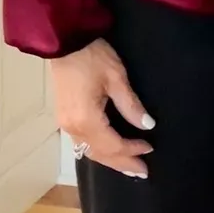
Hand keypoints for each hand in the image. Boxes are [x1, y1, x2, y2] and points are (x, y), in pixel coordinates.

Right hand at [50, 38, 155, 178]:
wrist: (64, 40)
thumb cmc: (92, 55)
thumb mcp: (116, 77)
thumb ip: (131, 105)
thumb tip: (147, 125)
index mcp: (86, 119)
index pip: (113, 145)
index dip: (132, 150)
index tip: (150, 148)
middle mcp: (73, 128)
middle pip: (100, 154)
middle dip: (122, 163)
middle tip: (142, 171)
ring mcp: (65, 124)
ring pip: (89, 151)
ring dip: (110, 160)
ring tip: (128, 166)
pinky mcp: (63, 117)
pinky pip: (82, 143)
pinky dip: (98, 150)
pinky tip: (107, 151)